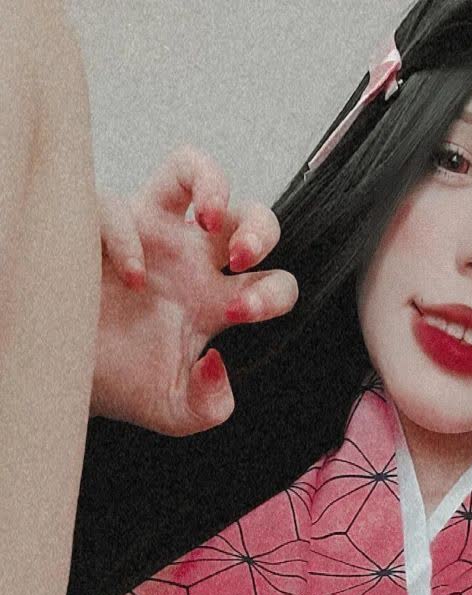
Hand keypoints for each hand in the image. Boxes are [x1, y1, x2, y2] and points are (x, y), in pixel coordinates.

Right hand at [92, 145, 297, 434]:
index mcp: (214, 300)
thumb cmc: (121, 386)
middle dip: (261, 229)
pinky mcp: (101, 227)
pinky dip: (127, 235)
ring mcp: (147, 235)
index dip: (272, 292)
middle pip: (248, 215)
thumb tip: (218, 365)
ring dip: (212, 184)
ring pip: (189, 171)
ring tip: (208, 222)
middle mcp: (189, 260)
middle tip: (243, 259)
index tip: (242, 314)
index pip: (271, 282)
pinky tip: (129, 275)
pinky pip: (118, 205)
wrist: (65, 379)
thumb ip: (209, 406)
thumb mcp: (174, 412)